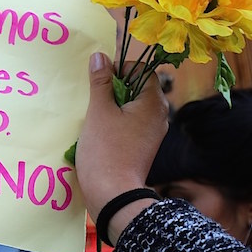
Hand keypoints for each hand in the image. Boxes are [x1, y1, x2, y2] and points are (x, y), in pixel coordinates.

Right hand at [76, 53, 167, 242]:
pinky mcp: (144, 147)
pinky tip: (100, 133)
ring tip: (94, 117)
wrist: (113, 194)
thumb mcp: (98, 111)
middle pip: (137, 88)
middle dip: (114, 89)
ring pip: (132, 107)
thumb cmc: (106, 150)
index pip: (141, 70)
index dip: (120, 69)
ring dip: (113, 107)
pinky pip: (131, 125)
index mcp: (152, 102)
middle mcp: (159, 115)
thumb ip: (100, 82)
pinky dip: (116, 123)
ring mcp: (153, 133)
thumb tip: (100, 57)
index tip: (99, 80)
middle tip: (93, 99)